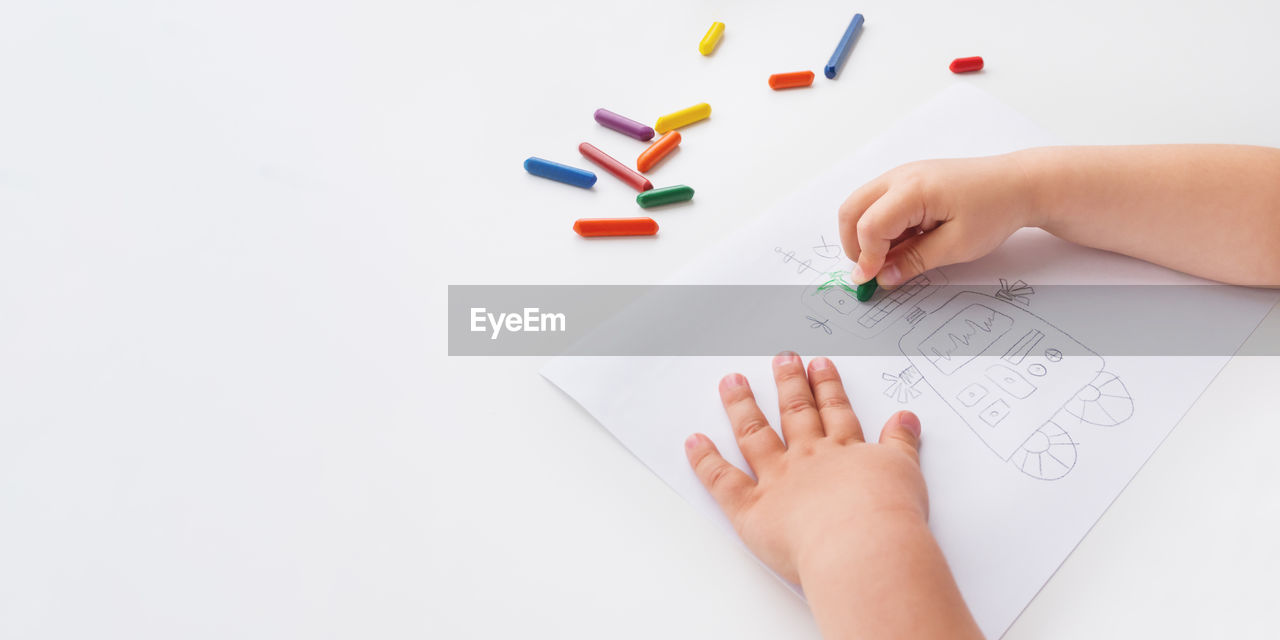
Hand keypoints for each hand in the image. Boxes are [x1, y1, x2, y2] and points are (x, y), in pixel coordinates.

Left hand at [684, 354, 982, 638]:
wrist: (862, 544)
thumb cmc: (888, 517)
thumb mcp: (906, 473)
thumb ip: (902, 444)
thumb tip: (906, 418)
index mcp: (845, 453)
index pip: (835, 412)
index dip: (827, 387)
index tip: (818, 365)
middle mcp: (808, 459)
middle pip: (795, 413)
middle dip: (787, 384)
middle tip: (781, 358)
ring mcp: (777, 480)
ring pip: (754, 434)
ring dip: (742, 406)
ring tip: (732, 382)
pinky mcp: (751, 508)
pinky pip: (722, 479)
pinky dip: (705, 460)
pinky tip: (693, 440)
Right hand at [838, 154, 1036, 285]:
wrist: (1019, 184)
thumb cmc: (995, 209)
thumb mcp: (957, 245)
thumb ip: (914, 261)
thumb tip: (883, 277)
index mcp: (913, 189)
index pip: (869, 225)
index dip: (867, 258)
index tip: (873, 282)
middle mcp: (900, 176)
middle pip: (851, 210)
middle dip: (853, 245)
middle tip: (871, 272)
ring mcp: (902, 176)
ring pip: (861, 206)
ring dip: (867, 236)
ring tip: (895, 258)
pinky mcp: (908, 181)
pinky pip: (878, 204)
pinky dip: (880, 227)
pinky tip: (906, 243)